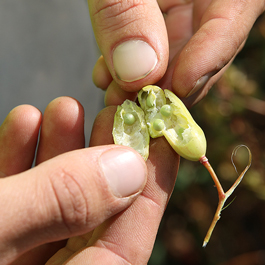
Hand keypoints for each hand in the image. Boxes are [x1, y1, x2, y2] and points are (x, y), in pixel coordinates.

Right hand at [0, 97, 178, 263]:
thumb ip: (61, 203)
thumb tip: (129, 168)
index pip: (127, 244)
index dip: (151, 189)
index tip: (163, 138)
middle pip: (94, 215)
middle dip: (103, 157)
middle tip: (114, 114)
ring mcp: (21, 256)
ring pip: (57, 200)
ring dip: (60, 148)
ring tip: (65, 107)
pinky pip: (19, 197)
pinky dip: (22, 158)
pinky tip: (26, 122)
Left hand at [89, 0, 264, 105]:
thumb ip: (126, 11)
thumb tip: (136, 73)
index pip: (235, 15)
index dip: (210, 57)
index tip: (179, 87)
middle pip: (205, 48)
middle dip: (171, 82)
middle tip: (141, 104)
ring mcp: (183, 8)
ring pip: (177, 56)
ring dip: (146, 83)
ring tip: (118, 95)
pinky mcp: (159, 19)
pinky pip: (153, 50)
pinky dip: (131, 68)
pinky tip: (109, 76)